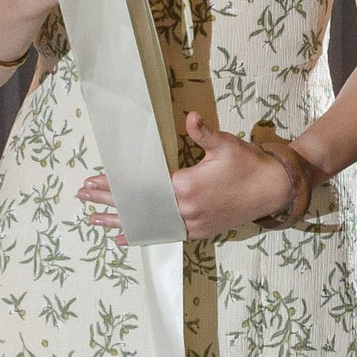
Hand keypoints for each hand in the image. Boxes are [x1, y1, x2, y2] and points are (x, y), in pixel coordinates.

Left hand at [78, 113, 296, 245]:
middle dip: (108, 202)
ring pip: (148, 224)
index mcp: (186, 186)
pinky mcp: (199, 231)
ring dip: (119, 222)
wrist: (274, 190)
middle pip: (138, 206)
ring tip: (94, 221)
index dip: (115, 185)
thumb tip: (191, 118)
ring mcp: (192, 223)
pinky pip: (165, 234)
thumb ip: (204, 133)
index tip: (93, 182)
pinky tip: (124, 238)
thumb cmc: (249, 164)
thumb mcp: (226, 145)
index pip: (141, 187)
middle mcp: (185, 209)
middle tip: (83, 197)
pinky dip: (144, 235)